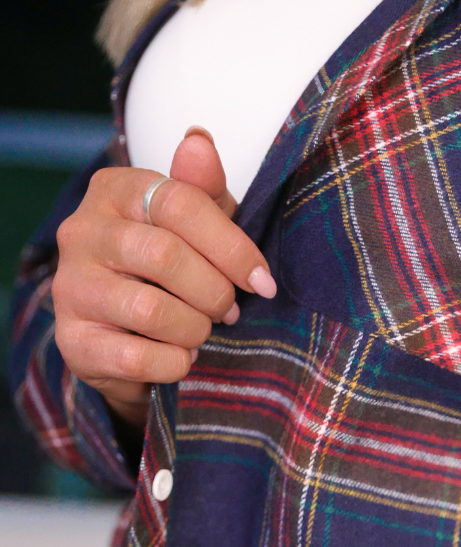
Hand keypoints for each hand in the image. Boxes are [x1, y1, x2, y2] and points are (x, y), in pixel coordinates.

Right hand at [51, 128, 275, 429]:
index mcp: (115, 190)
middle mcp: (82, 231)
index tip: (262, 281)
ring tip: (201, 331)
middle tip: (229, 310)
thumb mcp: (197, 227)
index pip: (180, 203)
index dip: (232, 247)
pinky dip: (174, 363)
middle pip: (165, 256)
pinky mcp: (73, 341)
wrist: (125, 340)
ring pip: (150, 310)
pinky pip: (136, 358)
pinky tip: (180, 356)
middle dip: (213, 292)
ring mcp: (71, 286)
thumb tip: (199, 142)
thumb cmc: (169, 273)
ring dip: (194, 329)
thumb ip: (203, 190)